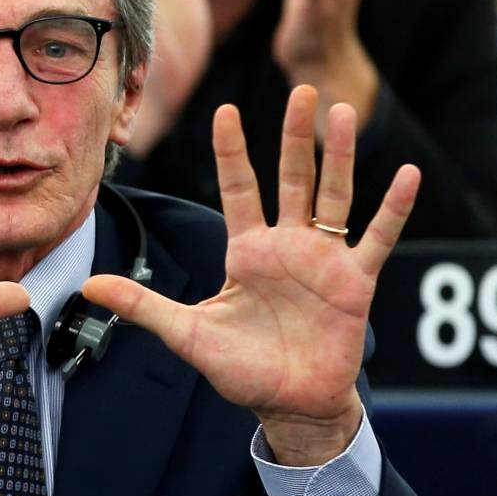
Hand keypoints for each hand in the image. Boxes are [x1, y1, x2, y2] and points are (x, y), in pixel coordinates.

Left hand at [83, 86, 419, 466]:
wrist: (290, 406)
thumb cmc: (241, 370)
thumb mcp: (187, 334)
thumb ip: (142, 305)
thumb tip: (88, 285)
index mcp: (247, 250)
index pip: (238, 188)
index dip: (233, 151)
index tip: (226, 111)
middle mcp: (287, 245)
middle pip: (293, 178)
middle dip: (296, 135)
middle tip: (304, 89)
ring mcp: (323, 259)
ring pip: (333, 195)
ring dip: (340, 156)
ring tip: (345, 112)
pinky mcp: (354, 282)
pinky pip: (376, 238)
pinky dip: (393, 208)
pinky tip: (407, 174)